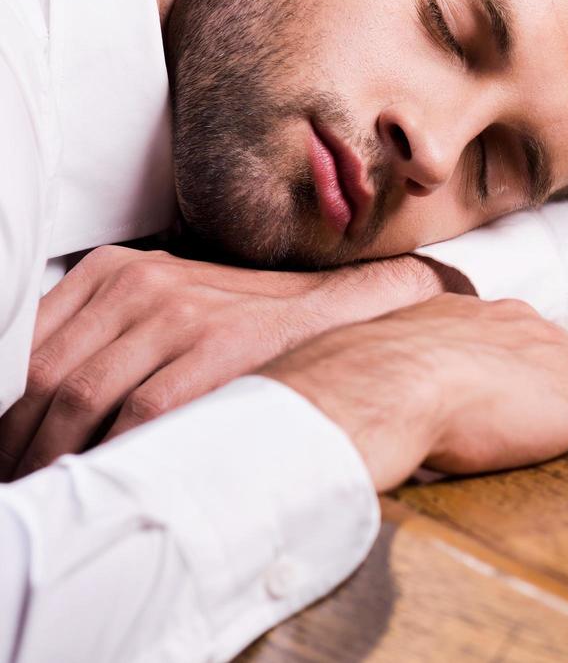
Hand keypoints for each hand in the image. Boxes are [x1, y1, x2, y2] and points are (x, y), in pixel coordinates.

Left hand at [0, 244, 452, 479]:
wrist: (341, 316)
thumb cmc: (250, 329)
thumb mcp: (169, 310)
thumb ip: (110, 339)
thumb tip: (41, 401)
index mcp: (118, 268)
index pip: (26, 344)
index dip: (8, 410)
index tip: (10, 446)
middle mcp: (140, 282)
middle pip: (43, 375)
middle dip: (22, 440)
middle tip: (25, 480)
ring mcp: (179, 311)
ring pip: (79, 395)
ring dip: (58, 457)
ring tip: (58, 491)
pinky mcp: (216, 344)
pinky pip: (139, 412)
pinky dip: (115, 454)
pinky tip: (113, 478)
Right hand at [263, 294, 567, 490]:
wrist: (389, 383)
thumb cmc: (362, 386)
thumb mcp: (368, 371)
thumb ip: (376, 378)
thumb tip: (349, 396)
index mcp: (464, 322)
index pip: (513, 335)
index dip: (531, 351)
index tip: (536, 362)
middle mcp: (519, 327)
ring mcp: (558, 355)